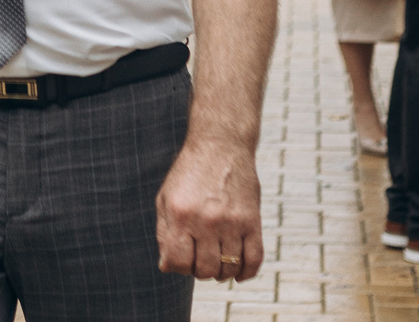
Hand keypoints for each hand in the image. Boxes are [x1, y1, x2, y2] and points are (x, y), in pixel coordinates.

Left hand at [156, 134, 264, 282]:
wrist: (220, 145)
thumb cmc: (189, 173)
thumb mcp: (166, 197)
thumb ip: (164, 232)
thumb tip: (167, 266)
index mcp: (181, 214)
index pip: (178, 262)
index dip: (178, 267)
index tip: (182, 259)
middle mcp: (207, 220)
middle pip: (205, 269)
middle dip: (200, 271)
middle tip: (201, 259)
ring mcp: (232, 221)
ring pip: (229, 268)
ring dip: (222, 272)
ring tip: (218, 260)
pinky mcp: (253, 220)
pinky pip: (254, 259)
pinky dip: (247, 272)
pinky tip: (238, 272)